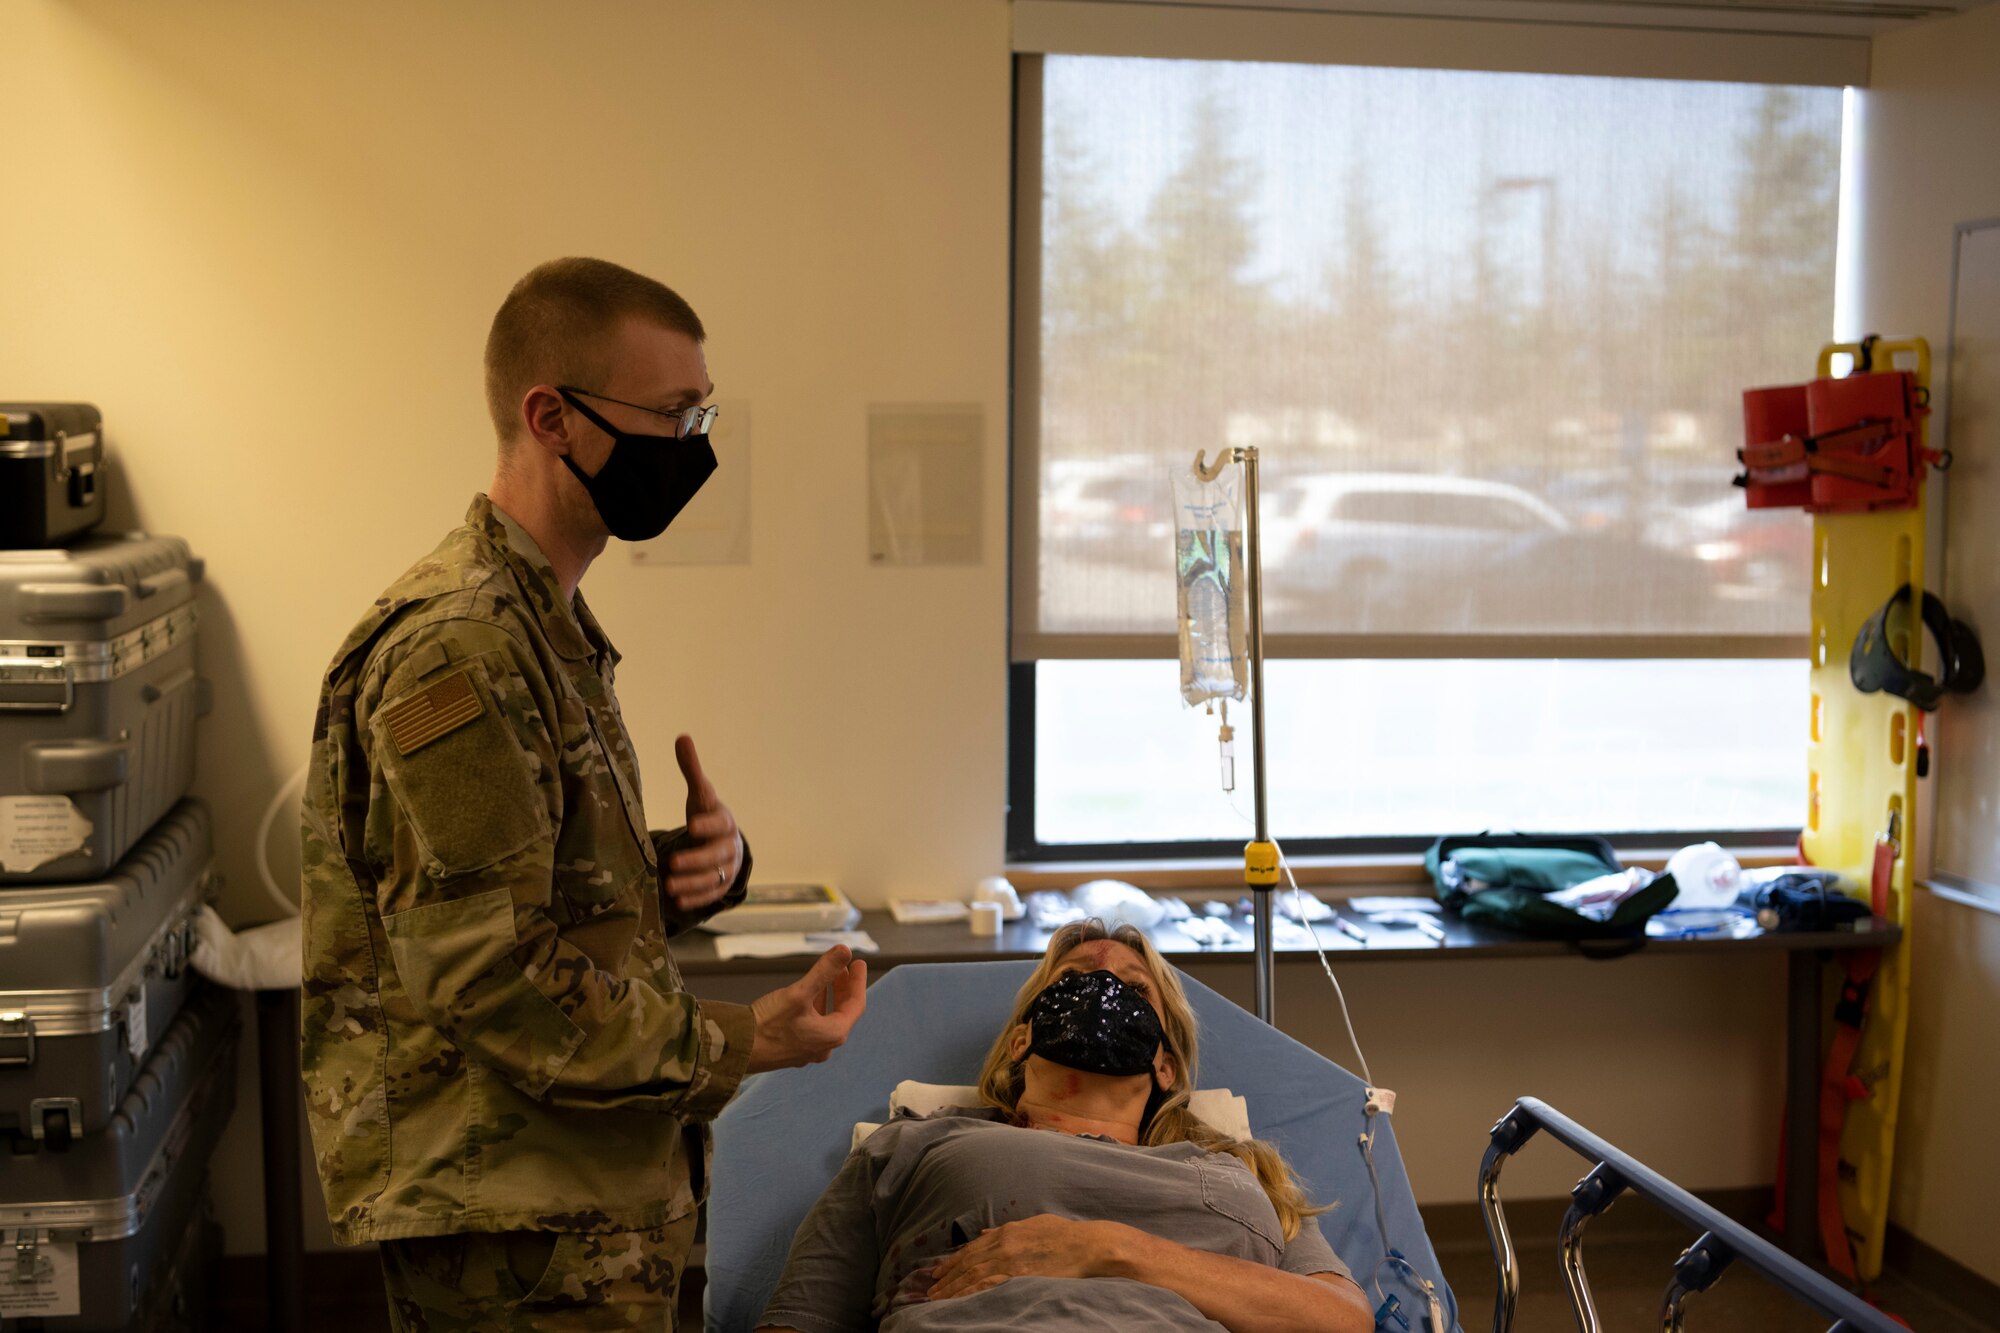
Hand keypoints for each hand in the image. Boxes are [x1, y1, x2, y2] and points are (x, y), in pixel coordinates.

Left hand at [666, 734, 741, 911]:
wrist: (725, 843)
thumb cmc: (707, 815)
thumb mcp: (700, 795)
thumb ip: (691, 770)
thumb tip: (682, 736)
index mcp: (724, 821)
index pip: (720, 822)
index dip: (707, 824)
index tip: (691, 825)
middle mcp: (729, 846)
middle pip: (717, 855)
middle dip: (696, 861)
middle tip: (672, 863)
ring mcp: (728, 868)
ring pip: (713, 878)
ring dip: (692, 884)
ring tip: (669, 886)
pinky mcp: (721, 886)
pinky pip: (711, 895)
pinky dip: (695, 899)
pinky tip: (677, 901)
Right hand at [747, 945, 866, 1072]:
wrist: (736, 1050)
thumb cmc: (768, 1024)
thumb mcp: (799, 993)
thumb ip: (824, 971)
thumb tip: (845, 951)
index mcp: (832, 1034)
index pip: (856, 1004)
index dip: (858, 981)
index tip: (858, 963)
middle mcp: (824, 1046)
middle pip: (842, 1012)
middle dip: (843, 988)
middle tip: (845, 968)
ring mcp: (808, 1051)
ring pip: (827, 1019)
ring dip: (828, 997)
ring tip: (826, 978)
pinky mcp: (793, 1051)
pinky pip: (813, 1026)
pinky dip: (815, 1008)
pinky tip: (806, 997)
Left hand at [925, 1216, 1121, 1300]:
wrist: (1088, 1245)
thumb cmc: (1067, 1236)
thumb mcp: (1036, 1224)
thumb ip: (1009, 1229)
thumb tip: (987, 1232)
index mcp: (1008, 1230)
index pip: (973, 1247)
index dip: (954, 1260)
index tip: (940, 1270)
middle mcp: (1003, 1242)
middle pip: (967, 1262)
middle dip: (947, 1276)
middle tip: (931, 1289)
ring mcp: (1009, 1259)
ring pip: (972, 1275)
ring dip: (952, 1288)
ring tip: (937, 1299)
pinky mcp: (1017, 1275)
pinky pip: (986, 1286)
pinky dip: (968, 1294)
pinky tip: (958, 1301)